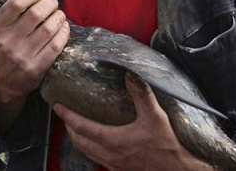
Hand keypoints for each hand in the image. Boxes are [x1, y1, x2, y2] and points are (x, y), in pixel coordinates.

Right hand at [0, 0, 68, 107]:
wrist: (4, 82)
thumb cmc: (4, 45)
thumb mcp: (0, 23)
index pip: (16, 3)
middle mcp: (7, 42)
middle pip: (36, 14)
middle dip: (50, 3)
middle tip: (53, 3)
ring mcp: (21, 56)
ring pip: (48, 29)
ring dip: (58, 17)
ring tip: (59, 15)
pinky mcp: (36, 68)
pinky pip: (56, 45)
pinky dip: (63, 33)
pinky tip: (63, 28)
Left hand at [55, 74, 211, 170]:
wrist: (177, 169)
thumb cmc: (166, 146)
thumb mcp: (155, 116)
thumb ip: (141, 94)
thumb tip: (130, 74)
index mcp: (112, 140)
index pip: (82, 127)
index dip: (67, 116)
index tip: (58, 107)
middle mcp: (109, 154)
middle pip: (78, 141)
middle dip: (68, 127)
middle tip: (64, 115)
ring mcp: (113, 163)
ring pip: (86, 151)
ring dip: (77, 139)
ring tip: (75, 127)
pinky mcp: (119, 168)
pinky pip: (97, 158)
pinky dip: (89, 148)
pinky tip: (96, 142)